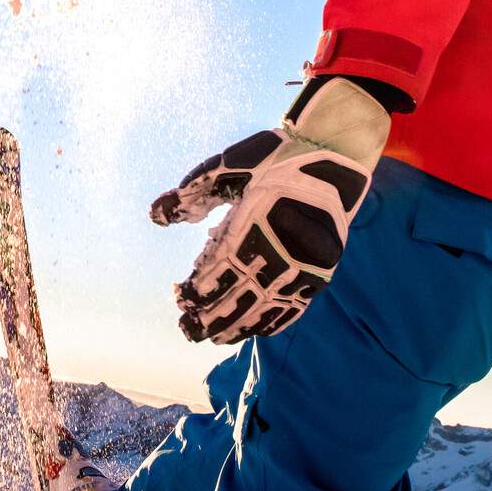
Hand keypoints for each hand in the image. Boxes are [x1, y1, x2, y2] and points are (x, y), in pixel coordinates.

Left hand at [151, 77, 390, 343]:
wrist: (335, 152)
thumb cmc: (276, 156)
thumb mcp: (230, 164)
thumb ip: (193, 191)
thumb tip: (155, 216)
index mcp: (256, 221)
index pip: (222, 268)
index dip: (199, 289)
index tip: (180, 299)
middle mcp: (283, 248)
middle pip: (242, 294)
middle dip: (212, 316)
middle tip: (189, 331)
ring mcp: (306, 264)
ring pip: (268, 306)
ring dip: (240, 325)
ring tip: (217, 338)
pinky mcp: (322, 270)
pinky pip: (296, 305)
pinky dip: (275, 320)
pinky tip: (257, 330)